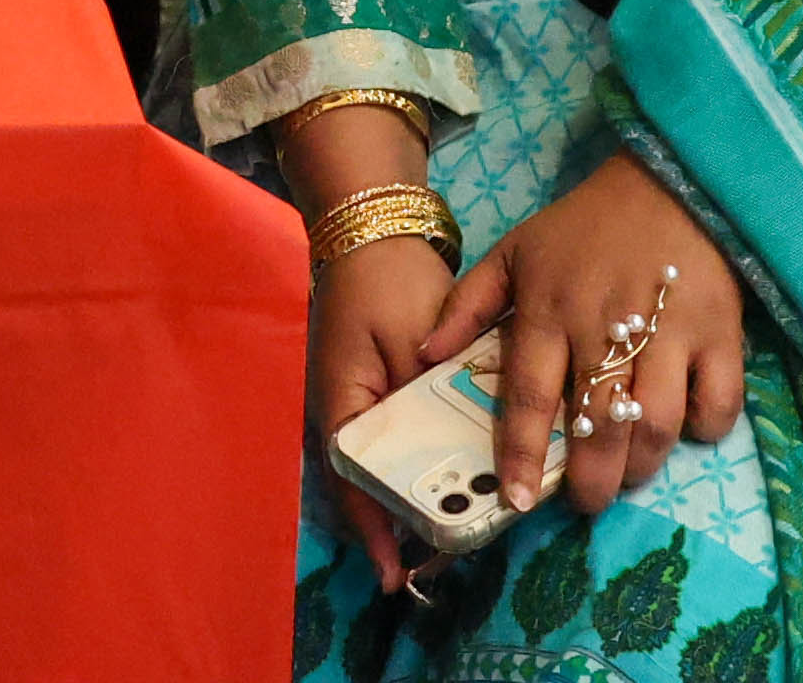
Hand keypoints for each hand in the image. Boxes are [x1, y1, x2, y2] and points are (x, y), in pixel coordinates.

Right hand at [310, 228, 462, 594]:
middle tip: (436, 568)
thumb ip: (432, 395)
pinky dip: (423, 466)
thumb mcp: (415, 339)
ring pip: (380, 467)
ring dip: (411, 500)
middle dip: (398, 526)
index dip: (373, 528)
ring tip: (450, 538)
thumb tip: (461, 455)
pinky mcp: (380, 393)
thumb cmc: (390, 282)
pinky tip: (457, 481)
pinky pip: (398, 442)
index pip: (351, 477)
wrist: (376, 230)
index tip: (396, 573)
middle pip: (364, 483)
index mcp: (341, 401)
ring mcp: (358, 403)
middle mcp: (342, 411)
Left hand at [424, 156, 741, 520]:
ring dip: (642, 465)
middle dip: (591, 480)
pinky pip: (717, 402)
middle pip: (598, 424)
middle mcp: (605, 325)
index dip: (521, 454)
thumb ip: (467, 306)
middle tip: (586, 502)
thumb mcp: (514, 252)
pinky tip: (684, 428)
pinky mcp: (720, 332)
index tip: (516, 501)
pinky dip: (704, 427)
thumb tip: (424, 355)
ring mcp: (668, 331)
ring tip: (628, 475)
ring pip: (656, 424)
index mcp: (548, 309)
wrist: (666, 182)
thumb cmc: (583, 227)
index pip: (528, 395)